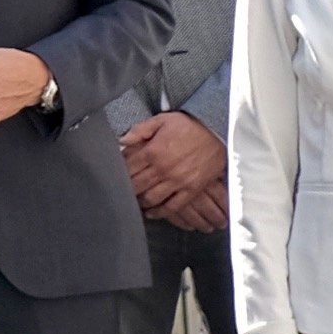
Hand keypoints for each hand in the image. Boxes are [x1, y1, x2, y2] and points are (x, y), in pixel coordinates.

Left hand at [118, 110, 224, 230]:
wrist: (217, 132)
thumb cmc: (188, 126)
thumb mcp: (161, 120)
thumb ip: (139, 130)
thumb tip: (122, 141)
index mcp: (153, 151)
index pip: (128, 168)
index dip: (119, 172)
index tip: (115, 175)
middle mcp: (163, 169)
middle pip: (136, 185)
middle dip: (127, 188)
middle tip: (122, 190)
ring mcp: (177, 181)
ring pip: (151, 198)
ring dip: (140, 201)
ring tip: (135, 200)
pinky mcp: (191, 190)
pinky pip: (173, 206)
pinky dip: (160, 212)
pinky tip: (152, 213)